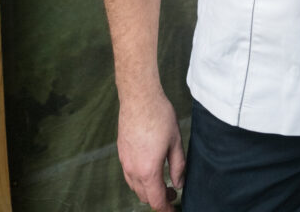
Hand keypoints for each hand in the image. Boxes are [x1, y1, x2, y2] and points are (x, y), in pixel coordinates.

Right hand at [117, 89, 184, 211]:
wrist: (139, 98)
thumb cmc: (159, 116)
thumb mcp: (175, 142)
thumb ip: (178, 166)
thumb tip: (179, 183)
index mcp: (148, 170)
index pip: (156, 201)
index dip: (166, 209)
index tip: (173, 209)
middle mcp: (133, 170)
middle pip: (144, 197)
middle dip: (158, 199)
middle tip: (172, 192)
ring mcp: (124, 162)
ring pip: (135, 187)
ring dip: (148, 190)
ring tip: (161, 181)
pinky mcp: (121, 153)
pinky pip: (129, 175)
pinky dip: (139, 179)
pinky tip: (149, 169)